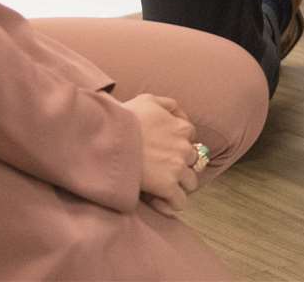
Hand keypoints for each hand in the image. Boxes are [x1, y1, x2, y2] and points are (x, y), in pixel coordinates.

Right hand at [122, 93, 200, 218]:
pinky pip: (179, 202)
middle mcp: (185, 148)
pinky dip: (171, 204)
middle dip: (181, 166)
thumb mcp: (148, 100)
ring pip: (190, 183)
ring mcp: (178, 168)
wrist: (110, 138)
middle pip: (193, 162)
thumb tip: (180, 115)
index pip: (191, 140)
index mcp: (182, 128)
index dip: (178, 146)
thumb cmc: (126, 118)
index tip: (164, 152)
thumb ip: (168, 105)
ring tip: (161, 188)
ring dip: (179, 186)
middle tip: (162, 171)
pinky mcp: (168, 187)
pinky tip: (159, 201)